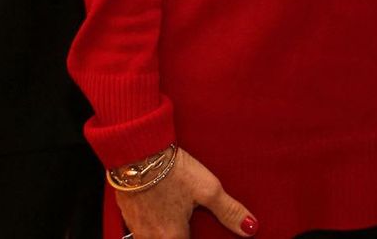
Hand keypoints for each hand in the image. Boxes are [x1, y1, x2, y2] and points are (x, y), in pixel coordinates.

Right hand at [115, 147, 257, 237]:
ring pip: (152, 238)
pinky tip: (156, 204)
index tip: (197, 230)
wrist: (136, 147)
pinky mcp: (126, 212)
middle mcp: (151, 238)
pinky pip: (139, 227)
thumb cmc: (171, 168)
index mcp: (172, 237)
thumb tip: (250, 228)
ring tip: (171, 211)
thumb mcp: (206, 188)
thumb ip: (228, 210)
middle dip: (180, 232)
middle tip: (186, 219)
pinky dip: (150, 221)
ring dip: (163, 229)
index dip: (196, 237)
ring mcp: (135, 227)